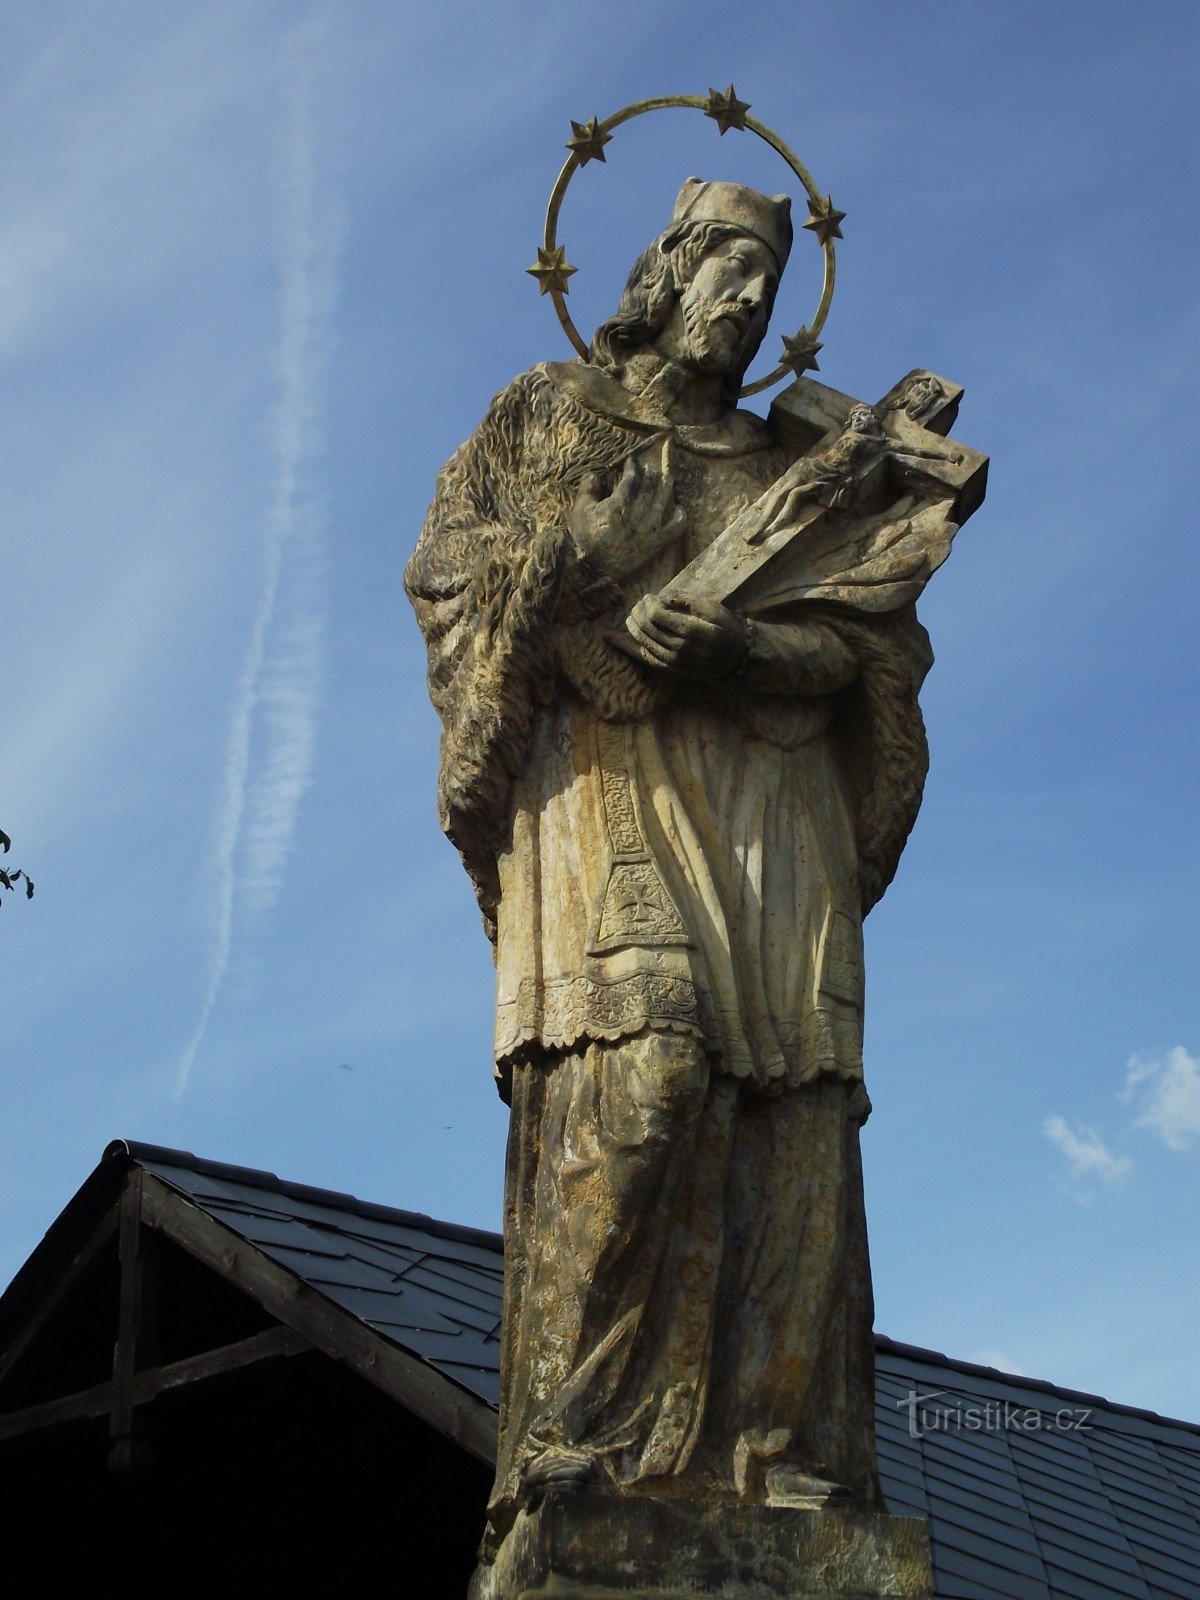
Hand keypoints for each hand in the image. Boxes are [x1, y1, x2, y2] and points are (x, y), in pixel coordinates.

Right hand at [568, 435, 683, 579]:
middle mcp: (636, 515)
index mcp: (618, 505)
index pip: (630, 479)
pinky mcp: (655, 545)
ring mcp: (648, 530)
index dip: (633, 467)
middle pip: (648, 488)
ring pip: (662, 503)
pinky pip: (674, 529)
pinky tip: (680, 509)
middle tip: (650, 468)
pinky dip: (680, 518)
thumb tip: (594, 474)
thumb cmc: (585, 539)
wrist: (594, 570)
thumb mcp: (580, 511)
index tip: (632, 462)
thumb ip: (587, 490)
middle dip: (650, 475)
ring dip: (666, 488)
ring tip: (667, 478)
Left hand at [624, 593, 749, 678]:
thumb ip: (689, 601)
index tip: (651, 596)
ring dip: (633, 625)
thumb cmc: (726, 629)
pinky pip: (645, 657)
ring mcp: (673, 662)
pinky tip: (618, 637)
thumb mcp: (715, 609)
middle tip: (640, 602)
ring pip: (643, 641)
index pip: (656, 615)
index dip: (649, 603)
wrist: (736, 660)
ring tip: (632, 614)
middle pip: (647, 627)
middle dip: (639, 611)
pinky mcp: (670, 669)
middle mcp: (679, 649)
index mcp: (691, 632)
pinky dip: (630, 646)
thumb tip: (664, 597)